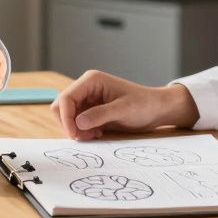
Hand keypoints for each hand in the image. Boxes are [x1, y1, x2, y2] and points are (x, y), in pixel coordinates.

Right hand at [51, 70, 199, 140]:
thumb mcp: (123, 110)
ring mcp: (87, 99)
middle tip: (85, 137)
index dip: (66, 118)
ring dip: (76, 129)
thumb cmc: (144, 105)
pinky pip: (76, 123)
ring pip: (67, 116)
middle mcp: (86, 88)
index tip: (74, 135)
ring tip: (95, 134)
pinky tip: (98, 133)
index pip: (66, 98)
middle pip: (61, 107)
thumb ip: (100, 115)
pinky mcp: (90, 110)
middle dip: (69, 124)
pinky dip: (82, 131)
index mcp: (91, 80)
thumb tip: (78, 123)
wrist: (156, 109)